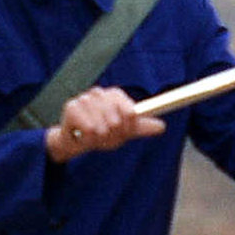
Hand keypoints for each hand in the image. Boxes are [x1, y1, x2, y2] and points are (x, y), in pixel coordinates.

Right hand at [48, 87, 165, 162]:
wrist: (75, 142)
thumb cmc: (100, 134)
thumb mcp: (123, 132)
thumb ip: (140, 127)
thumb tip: (162, 126)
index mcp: (114, 95)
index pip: (131, 112)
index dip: (127, 127)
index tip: (120, 131)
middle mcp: (100, 93)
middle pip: (117, 121)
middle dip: (112, 135)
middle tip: (104, 135)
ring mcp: (85, 98)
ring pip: (103, 126)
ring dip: (99, 137)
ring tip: (93, 135)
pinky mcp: (72, 107)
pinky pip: (89, 129)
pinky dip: (88, 138)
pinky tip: (82, 134)